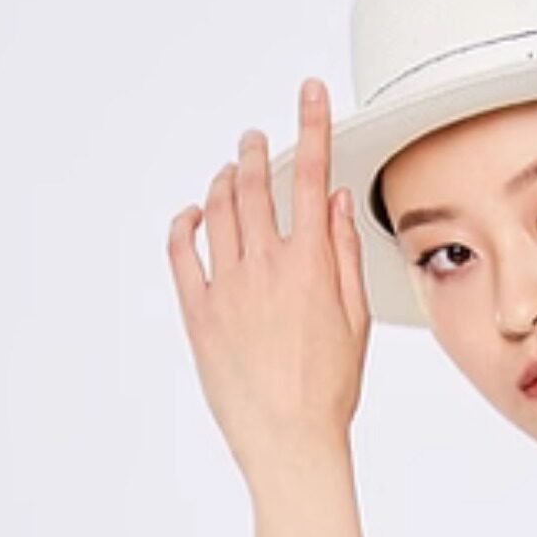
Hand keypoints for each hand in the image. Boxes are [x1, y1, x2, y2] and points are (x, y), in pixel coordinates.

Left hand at [166, 80, 370, 479]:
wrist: (288, 441)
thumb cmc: (326, 391)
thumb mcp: (355, 319)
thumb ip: (344, 254)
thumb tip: (336, 205)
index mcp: (311, 265)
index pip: (312, 176)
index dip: (311, 126)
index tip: (308, 94)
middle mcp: (265, 266)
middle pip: (255, 184)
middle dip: (257, 150)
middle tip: (257, 138)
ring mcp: (226, 286)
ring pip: (217, 209)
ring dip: (224, 180)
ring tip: (230, 171)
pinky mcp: (197, 311)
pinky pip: (181, 252)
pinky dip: (185, 223)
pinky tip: (192, 215)